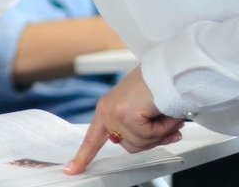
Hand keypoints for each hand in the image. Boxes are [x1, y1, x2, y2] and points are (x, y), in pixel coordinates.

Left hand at [64, 65, 184, 174]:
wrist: (167, 69)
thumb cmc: (158, 85)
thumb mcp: (143, 112)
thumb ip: (142, 129)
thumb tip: (154, 142)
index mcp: (107, 110)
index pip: (92, 139)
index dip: (83, 156)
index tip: (72, 169)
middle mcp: (107, 111)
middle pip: (129, 146)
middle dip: (152, 138)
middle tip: (165, 123)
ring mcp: (114, 113)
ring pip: (140, 143)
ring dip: (161, 132)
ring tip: (166, 115)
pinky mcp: (126, 114)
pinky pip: (148, 135)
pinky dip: (164, 127)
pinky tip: (166, 114)